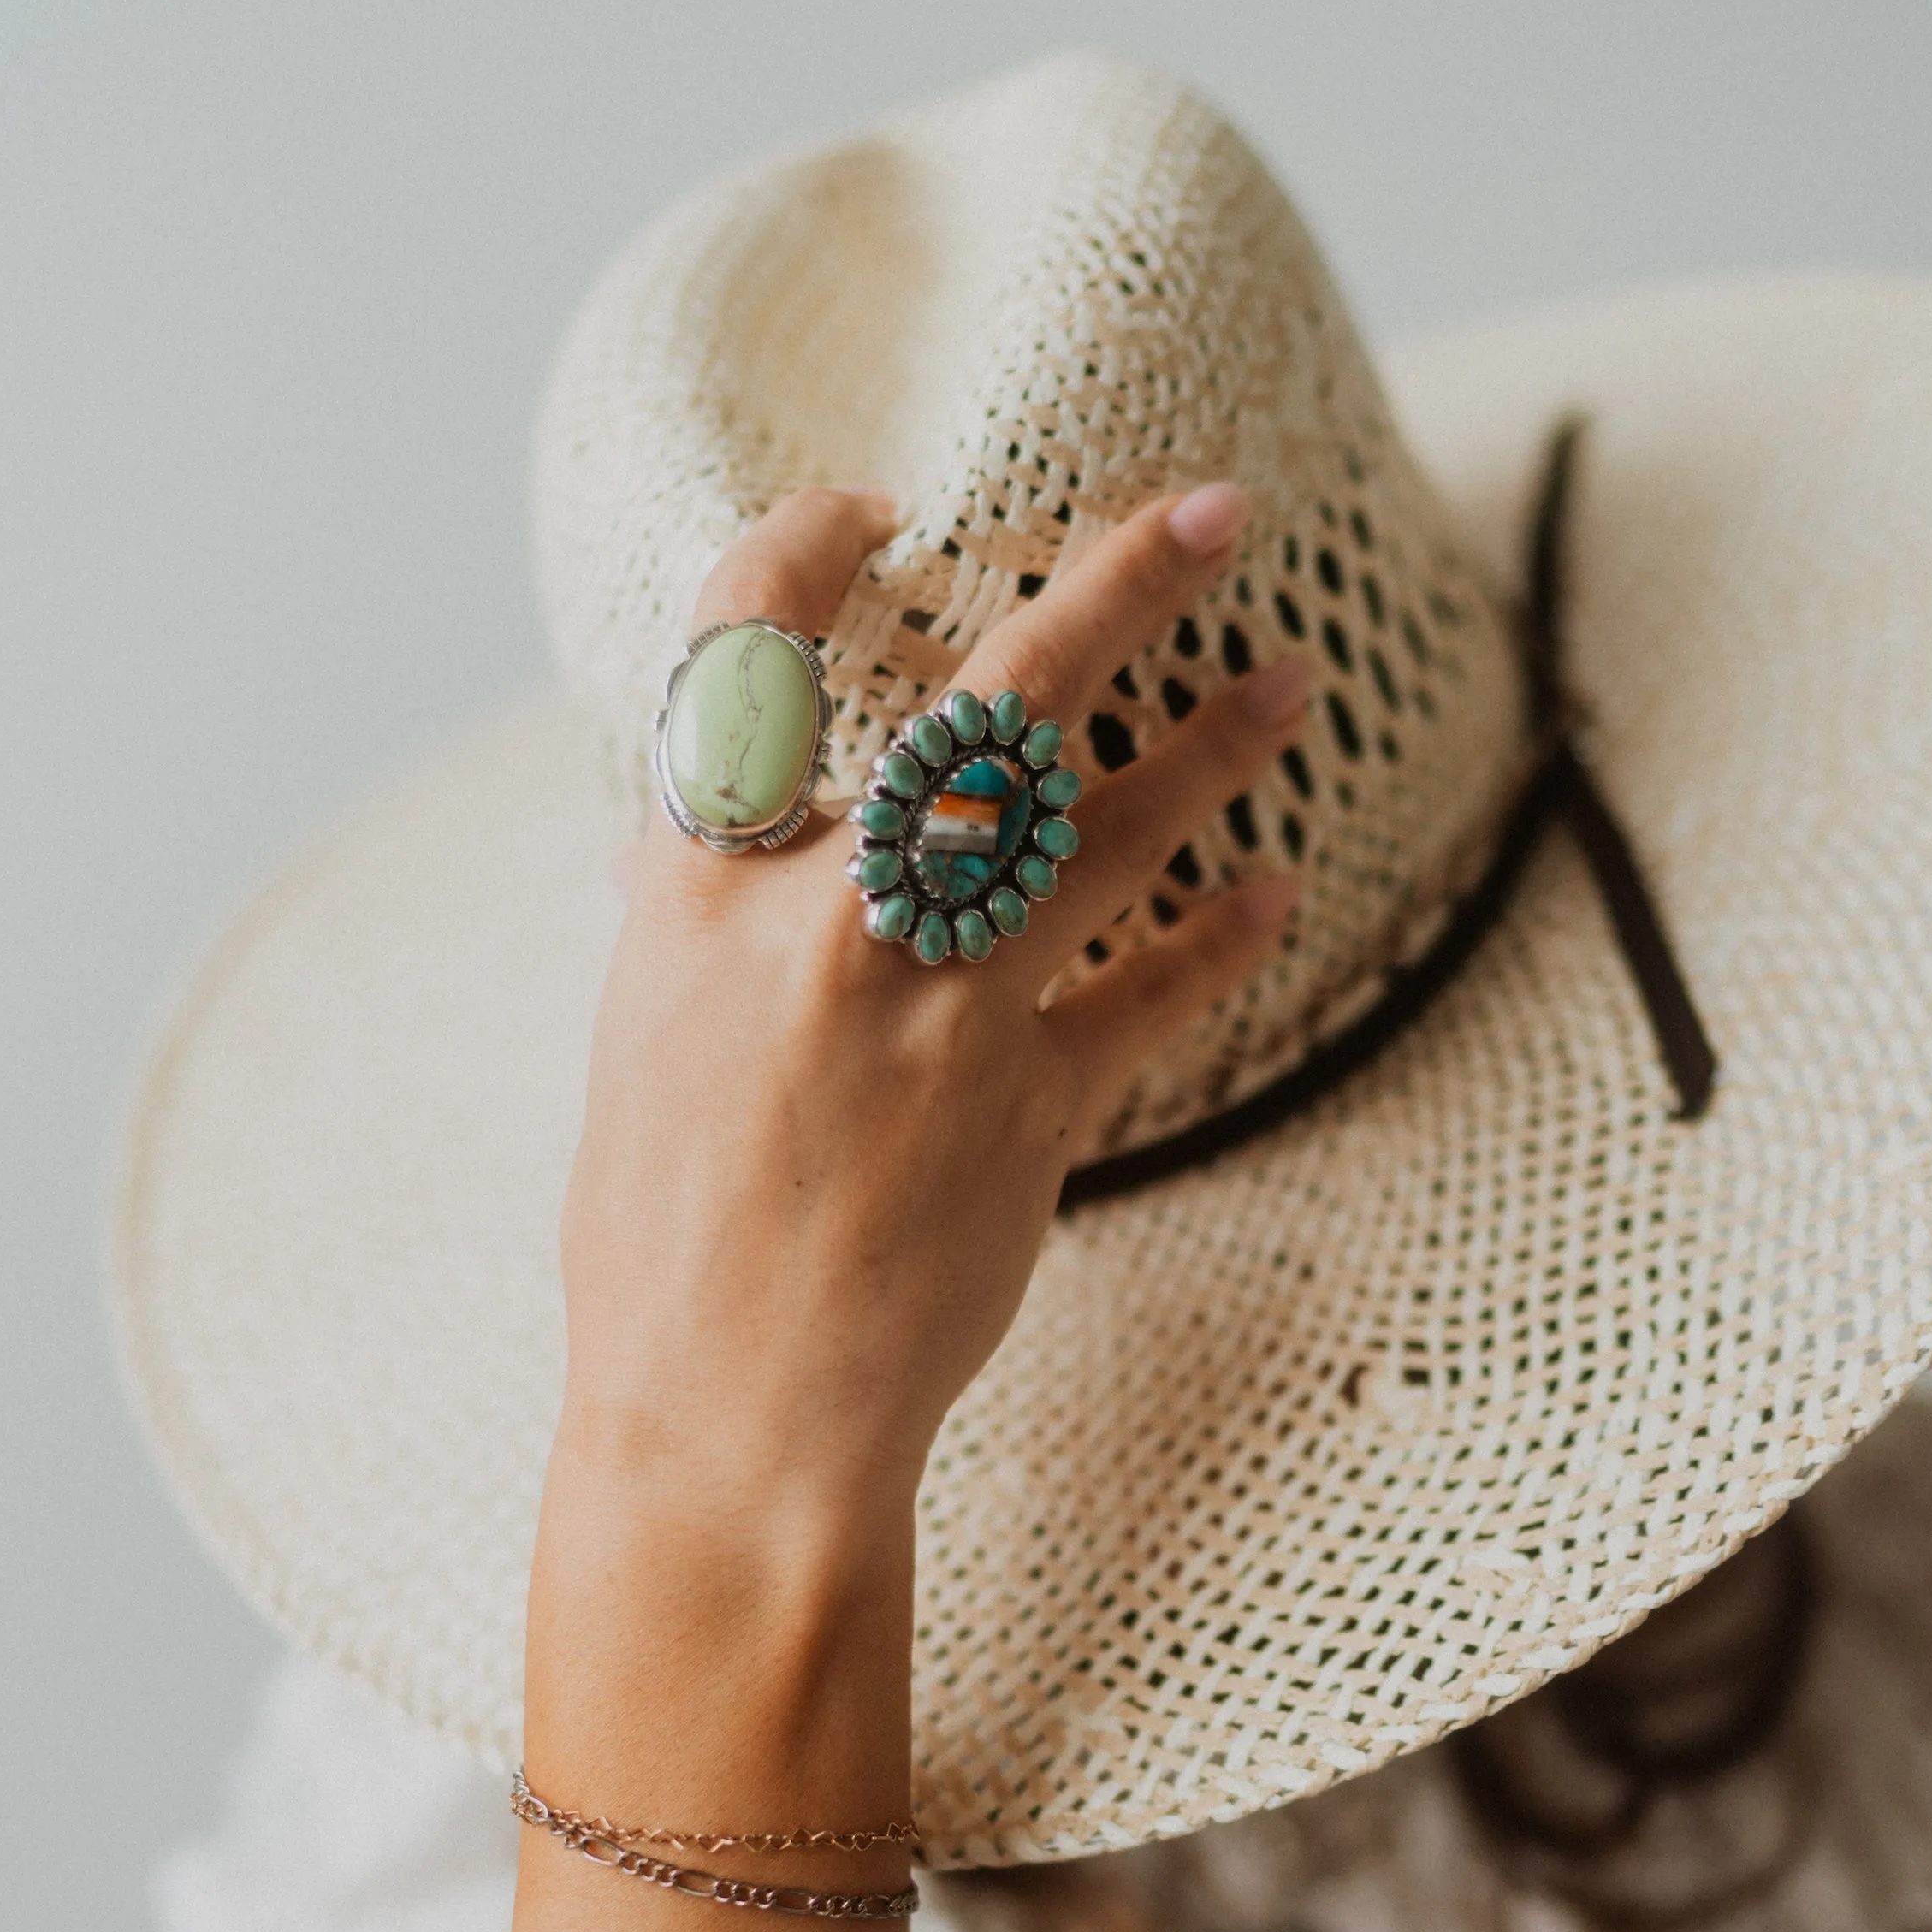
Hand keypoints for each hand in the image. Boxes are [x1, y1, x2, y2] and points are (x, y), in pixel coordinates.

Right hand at [553, 481, 1309, 1539]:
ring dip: (1215, 748)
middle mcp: (829, 929)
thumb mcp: (638, 1051)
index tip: (881, 508)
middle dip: (1117, 587)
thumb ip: (685, 932)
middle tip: (1218, 508)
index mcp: (699, 897)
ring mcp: (945, 1017)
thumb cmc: (655, 1241)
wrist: (732, 1423)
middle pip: (989, 708)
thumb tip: (667, 850)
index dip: (811, 550)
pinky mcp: (1036, 1111)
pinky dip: (1223, 937)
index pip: (746, 657)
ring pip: (1108, 834)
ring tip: (1293, 680)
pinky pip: (1157, 995)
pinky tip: (1274, 890)